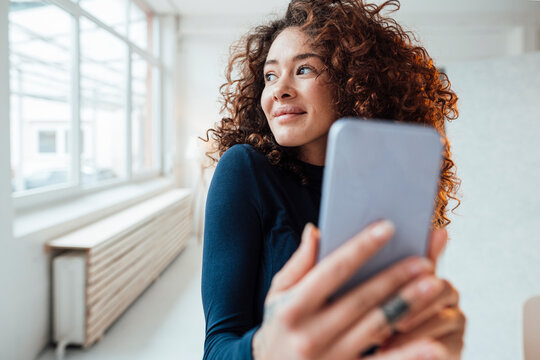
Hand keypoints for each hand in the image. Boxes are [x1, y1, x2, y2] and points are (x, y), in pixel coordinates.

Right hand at [253, 221, 448, 359]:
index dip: (361, 248)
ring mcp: (330, 358)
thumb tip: (314, 230)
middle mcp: (310, 334)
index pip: (332, 270)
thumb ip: (298, 264)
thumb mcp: (277, 295)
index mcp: (292, 307)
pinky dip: (410, 355)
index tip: (387, 227)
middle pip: (360, 299)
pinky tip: (434, 344)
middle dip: (395, 277)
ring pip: (377, 328)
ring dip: (407, 305)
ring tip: (434, 285)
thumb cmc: (279, 328)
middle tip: (424, 259)